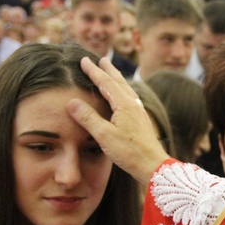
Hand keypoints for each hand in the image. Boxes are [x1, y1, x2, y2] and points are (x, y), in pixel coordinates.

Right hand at [67, 56, 169, 184]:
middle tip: (101, 59)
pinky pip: (130, 98)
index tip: (83, 60)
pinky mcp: (141, 120)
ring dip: (117, 79)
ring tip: (111, 72)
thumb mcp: (104, 136)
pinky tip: (124, 97)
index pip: (105, 82)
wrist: (153, 165)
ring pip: (126, 89)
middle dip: (108, 70)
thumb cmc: (129, 152)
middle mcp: (133, 104)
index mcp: (124, 104)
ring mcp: (139, 112)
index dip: (93, 71)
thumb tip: (72, 101)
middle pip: (119, 81)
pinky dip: (123, 91)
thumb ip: (88, 118)